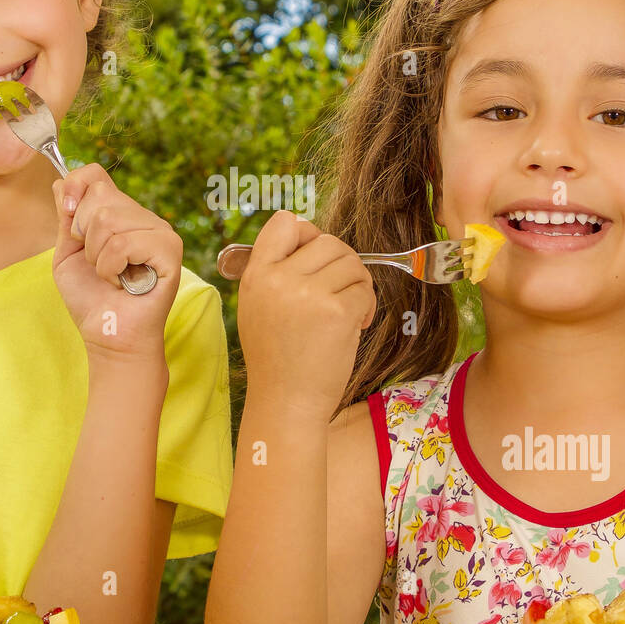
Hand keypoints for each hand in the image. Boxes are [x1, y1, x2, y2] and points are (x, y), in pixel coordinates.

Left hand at [52, 164, 182, 360]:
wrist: (108, 334)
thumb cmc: (92, 298)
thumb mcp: (68, 253)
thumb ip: (67, 218)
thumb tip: (62, 182)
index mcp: (120, 214)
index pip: (96, 174)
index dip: (76, 186)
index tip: (68, 215)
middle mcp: (143, 218)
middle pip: (100, 196)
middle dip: (84, 235)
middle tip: (98, 263)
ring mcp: (160, 232)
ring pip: (109, 219)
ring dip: (98, 257)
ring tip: (112, 275)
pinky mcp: (169, 250)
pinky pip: (124, 243)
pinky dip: (112, 268)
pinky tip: (124, 282)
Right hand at [237, 210, 375, 420]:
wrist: (286, 402)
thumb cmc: (277, 358)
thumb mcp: (258, 306)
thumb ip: (276, 271)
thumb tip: (309, 237)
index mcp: (257, 274)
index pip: (284, 221)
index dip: (308, 233)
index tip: (315, 258)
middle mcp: (280, 279)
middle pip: (329, 241)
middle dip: (343, 263)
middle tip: (342, 290)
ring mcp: (309, 294)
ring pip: (352, 262)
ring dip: (358, 284)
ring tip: (350, 310)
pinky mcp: (337, 312)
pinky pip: (364, 289)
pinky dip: (368, 305)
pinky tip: (357, 324)